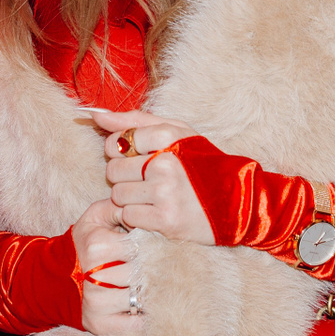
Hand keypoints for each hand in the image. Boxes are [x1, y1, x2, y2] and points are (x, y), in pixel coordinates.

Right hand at [71, 199, 143, 335]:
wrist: (53, 278)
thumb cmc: (82, 243)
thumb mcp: (94, 217)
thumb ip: (118, 207)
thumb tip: (141, 211)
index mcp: (98, 246)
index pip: (141, 247)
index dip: (149, 247)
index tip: (150, 247)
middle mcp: (95, 276)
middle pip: (143, 273)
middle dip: (151, 270)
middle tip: (156, 267)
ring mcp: (97, 303)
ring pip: (142, 297)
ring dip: (149, 292)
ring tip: (148, 284)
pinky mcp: (100, 324)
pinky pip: (136, 323)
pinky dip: (145, 316)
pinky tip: (142, 305)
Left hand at [93, 110, 212, 244]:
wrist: (239, 202)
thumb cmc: (202, 163)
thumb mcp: (176, 132)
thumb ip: (134, 121)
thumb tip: (95, 115)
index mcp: (167, 137)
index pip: (116, 141)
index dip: (121, 151)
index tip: (139, 157)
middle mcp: (165, 163)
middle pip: (113, 170)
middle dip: (124, 176)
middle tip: (146, 179)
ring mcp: (165, 192)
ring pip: (118, 194)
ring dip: (129, 198)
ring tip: (152, 196)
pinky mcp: (166, 220)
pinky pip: (128, 216)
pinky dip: (136, 216)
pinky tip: (155, 211)